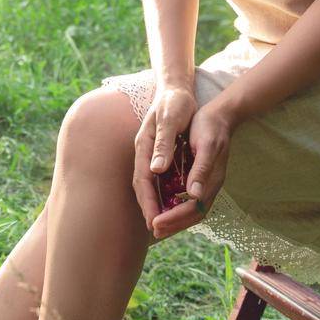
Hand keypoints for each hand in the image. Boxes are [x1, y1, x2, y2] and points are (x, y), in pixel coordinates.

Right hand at [131, 83, 195, 235]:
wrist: (175, 88)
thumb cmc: (174, 102)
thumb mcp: (170, 119)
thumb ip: (162, 144)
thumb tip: (155, 170)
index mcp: (145, 146)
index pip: (143, 181)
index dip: (148, 202)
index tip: (153, 222)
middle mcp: (145, 153)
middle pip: (144, 187)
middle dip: (150, 209)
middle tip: (157, 231)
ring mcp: (151, 155)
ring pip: (151, 185)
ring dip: (156, 205)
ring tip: (163, 224)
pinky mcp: (160, 154)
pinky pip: (159, 179)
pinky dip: (163, 194)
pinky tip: (171, 204)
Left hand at [150, 97, 236, 240]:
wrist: (222, 114)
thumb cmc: (211, 126)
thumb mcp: (206, 145)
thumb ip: (201, 171)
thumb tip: (194, 196)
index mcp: (212, 179)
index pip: (193, 208)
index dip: (174, 218)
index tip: (156, 222)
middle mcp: (211, 185)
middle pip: (193, 214)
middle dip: (174, 224)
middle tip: (153, 230)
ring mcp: (208, 183)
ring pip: (193, 210)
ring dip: (176, 220)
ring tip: (157, 226)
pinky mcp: (202, 178)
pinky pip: (192, 201)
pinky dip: (178, 209)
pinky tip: (166, 209)